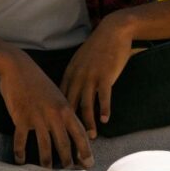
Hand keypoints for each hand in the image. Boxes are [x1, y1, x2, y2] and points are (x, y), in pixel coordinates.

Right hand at [0, 53, 93, 168]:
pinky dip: (20, 153)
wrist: (19, 69)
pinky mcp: (21, 118)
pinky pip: (21, 141)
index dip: (85, 151)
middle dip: (68, 160)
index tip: (89, 163)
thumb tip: (70, 129)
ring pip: (44, 146)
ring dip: (46, 161)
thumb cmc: (39, 82)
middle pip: (64, 144)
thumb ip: (64, 112)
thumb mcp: (57, 95)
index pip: (79, 134)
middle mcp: (54, 115)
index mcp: (66, 109)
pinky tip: (20, 161)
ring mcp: (37, 118)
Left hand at [59, 14, 139, 133]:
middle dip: (69, 125)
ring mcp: (90, 77)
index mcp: (69, 75)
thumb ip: (74, 77)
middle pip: (70, 106)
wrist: (112, 31)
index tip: (57, 131)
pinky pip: (103, 96)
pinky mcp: (105, 75)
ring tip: (90, 136)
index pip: (60, 100)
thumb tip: (71, 93)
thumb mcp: (79, 61)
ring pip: (86, 104)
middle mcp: (77, 77)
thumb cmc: (98, 47)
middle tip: (71, 139)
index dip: (58, 117)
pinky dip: (104, 108)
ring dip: (88, 122)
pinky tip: (105, 120)